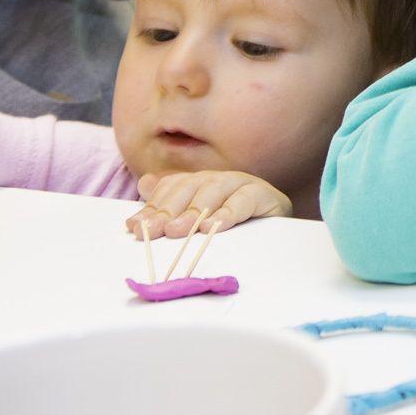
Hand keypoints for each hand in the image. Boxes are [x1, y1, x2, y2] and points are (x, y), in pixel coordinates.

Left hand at [127, 170, 291, 240]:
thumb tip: (144, 183)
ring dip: (194, 211)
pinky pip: (245, 200)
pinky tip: (214, 226)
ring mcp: (243, 184)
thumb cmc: (235, 229)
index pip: (172, 188)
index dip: (152, 206)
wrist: (280, 236)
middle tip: (157, 231)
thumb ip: (172, 203)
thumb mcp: (200, 220)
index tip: (135, 227)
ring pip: (214, 190)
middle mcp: (220, 179)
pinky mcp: (266, 196)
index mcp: (202, 183)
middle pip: (190, 187)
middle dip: (169, 210)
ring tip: (180, 230)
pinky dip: (228, 212)